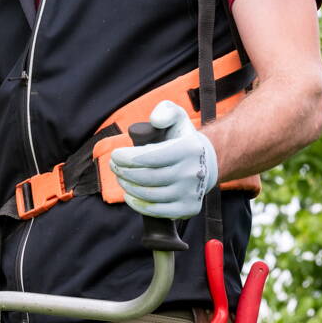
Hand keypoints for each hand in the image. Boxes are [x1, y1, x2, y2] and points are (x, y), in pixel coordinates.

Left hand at [109, 99, 218, 217]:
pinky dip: (138, 204)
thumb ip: (165, 111)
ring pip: (149, 195)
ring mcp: (191, 193)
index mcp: (189, 149)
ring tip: (120, 178)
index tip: (115, 155)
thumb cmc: (183, 140)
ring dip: (127, 187)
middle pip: (147, 177)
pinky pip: (156, 211)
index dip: (126, 158)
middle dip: (123, 172)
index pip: (150, 157)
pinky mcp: (188, 209)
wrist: (206, 164)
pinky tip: (129, 195)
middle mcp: (193, 172)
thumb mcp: (178, 117)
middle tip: (114, 167)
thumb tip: (154, 121)